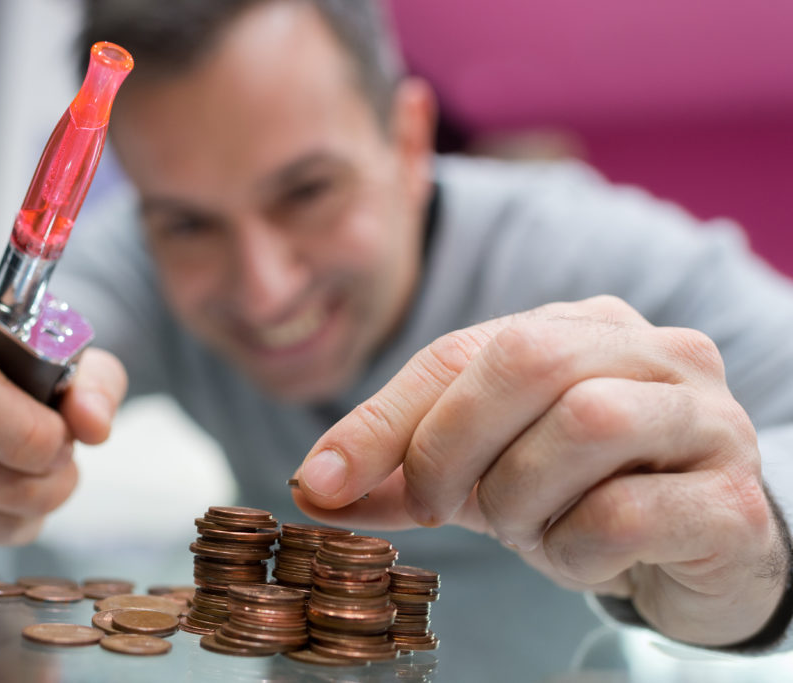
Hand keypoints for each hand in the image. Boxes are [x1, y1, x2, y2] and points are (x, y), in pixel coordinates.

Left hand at [292, 296, 790, 646]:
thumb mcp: (483, 473)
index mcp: (581, 327)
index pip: (461, 350)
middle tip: (434, 505)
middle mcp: (652, 351)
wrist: (702, 551)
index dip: (383, 418)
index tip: (323, 482)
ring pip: (586, 424)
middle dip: (450, 444)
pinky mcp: (731, 498)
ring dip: (521, 497)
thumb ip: (402, 474)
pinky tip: (580, 556)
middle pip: (526, 359)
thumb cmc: (586, 494)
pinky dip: (576, 547)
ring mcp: (704, 418)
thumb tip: (313, 487)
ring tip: (526, 527)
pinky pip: (629, 511)